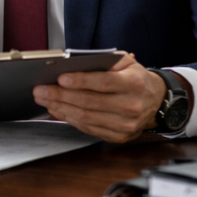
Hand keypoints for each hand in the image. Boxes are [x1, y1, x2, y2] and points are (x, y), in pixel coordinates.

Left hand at [32, 52, 172, 142]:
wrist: (156, 101)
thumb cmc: (135, 78)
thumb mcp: (126, 62)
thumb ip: (104, 60)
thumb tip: (74, 64)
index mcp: (134, 84)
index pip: (103, 83)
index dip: (80, 81)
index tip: (60, 78)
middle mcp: (131, 106)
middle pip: (90, 102)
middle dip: (60, 95)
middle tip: (40, 89)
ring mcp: (125, 124)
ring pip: (86, 117)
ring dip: (60, 108)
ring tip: (43, 99)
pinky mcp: (119, 136)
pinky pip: (89, 128)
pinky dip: (69, 119)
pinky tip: (57, 110)